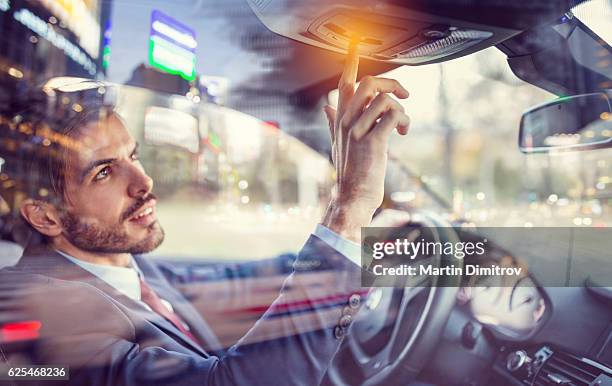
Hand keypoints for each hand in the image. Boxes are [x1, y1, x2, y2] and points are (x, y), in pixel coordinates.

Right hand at [322, 43, 410, 241]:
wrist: (352, 196)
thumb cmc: (349, 172)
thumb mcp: (337, 144)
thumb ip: (333, 123)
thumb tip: (326, 107)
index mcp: (341, 119)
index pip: (344, 85)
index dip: (350, 63)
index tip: (354, 45)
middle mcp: (348, 121)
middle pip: (369, 83)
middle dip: (392, 82)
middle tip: (403, 94)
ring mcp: (360, 131)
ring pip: (384, 99)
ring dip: (401, 109)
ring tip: (402, 125)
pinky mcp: (373, 142)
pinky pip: (393, 115)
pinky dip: (404, 120)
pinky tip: (402, 131)